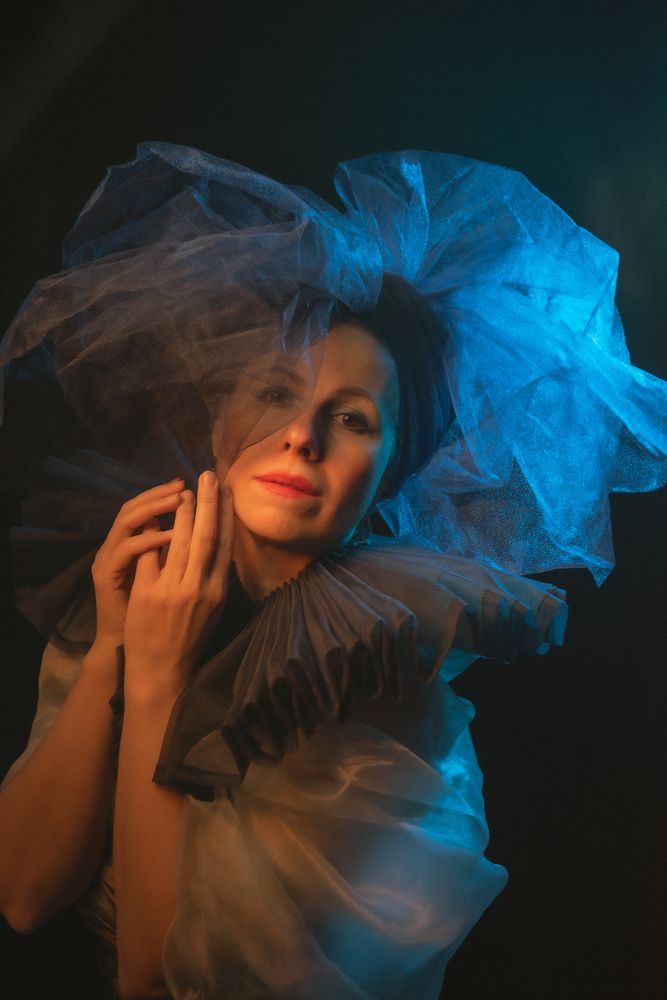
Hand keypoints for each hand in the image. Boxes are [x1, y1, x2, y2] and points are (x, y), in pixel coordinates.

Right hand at [91, 480, 183, 648]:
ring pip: (128, 521)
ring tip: (181, 498)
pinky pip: (127, 550)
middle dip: (161, 493)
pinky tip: (169, 534)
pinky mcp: (104, 575)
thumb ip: (172, 553)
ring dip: (154, 507)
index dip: (169, 495)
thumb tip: (201, 528)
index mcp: (131, 546)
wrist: (131, 653)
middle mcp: (116, 547)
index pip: (147, 509)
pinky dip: (149, 540)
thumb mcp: (165, 579)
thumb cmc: (153, 617)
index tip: (195, 486)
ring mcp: (107, 559)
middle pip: (135, 508)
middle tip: (185, 481)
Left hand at [122, 470, 233, 699]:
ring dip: (182, 513)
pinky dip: (153, 535)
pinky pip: (151, 556)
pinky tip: (154, 517)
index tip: (227, 492)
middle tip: (209, 476)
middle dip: (208, 504)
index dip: (226, 516)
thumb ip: (215, 579)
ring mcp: (173, 590)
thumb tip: (219, 546)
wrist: (163, 671)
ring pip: (179, 542)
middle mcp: (199, 588)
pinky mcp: (148, 594)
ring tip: (184, 490)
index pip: (224, 545)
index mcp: (218, 591)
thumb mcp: (212, 610)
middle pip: (205, 537)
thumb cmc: (189, 639)